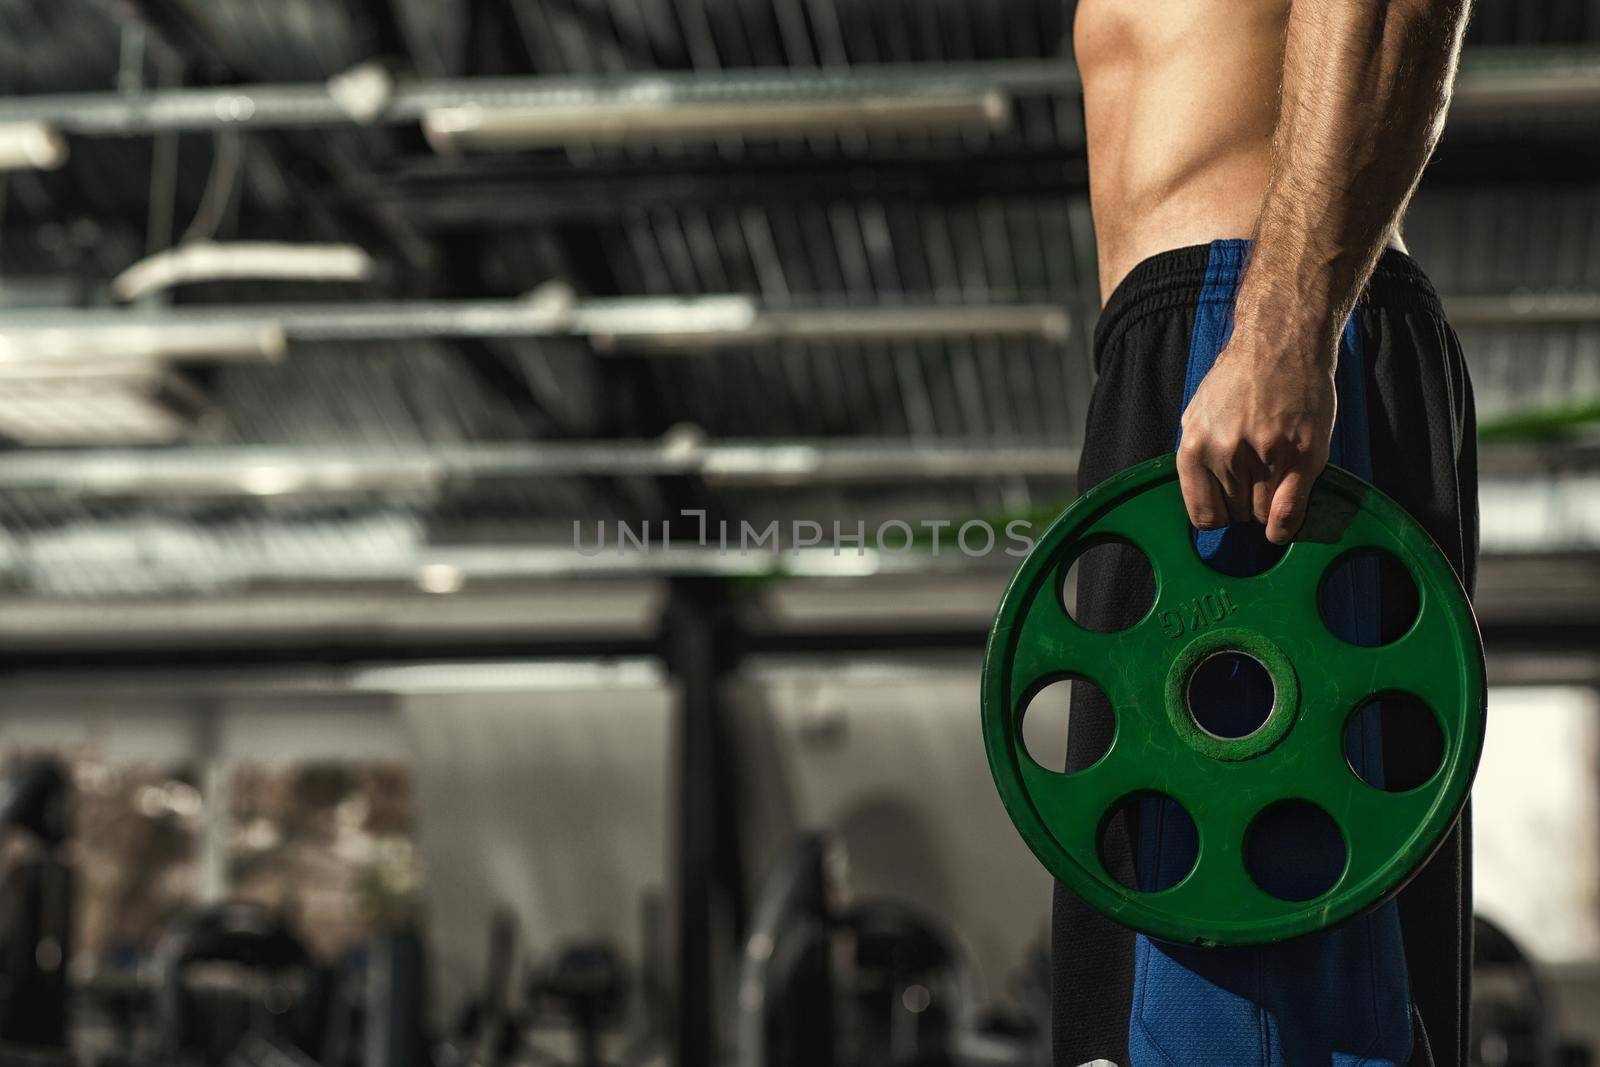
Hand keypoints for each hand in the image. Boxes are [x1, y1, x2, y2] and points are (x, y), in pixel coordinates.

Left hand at [1176, 321, 1336, 544]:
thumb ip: (1198, 458)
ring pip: (1263, 514)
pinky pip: (1289, 510)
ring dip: (1268, 505)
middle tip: (1257, 479)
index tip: (1229, 505)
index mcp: (1194, 447)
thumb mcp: (1199, 415)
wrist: (1281, 342)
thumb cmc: (1239, 379)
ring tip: (1273, 475)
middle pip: (1237, 515)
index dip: (1219, 514)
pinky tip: (1283, 524)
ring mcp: (1266, 455)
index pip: (1204, 515)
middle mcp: (1226, 454)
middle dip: (1245, 504)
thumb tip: (1204, 500)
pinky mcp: (1302, 454)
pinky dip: (1286, 524)